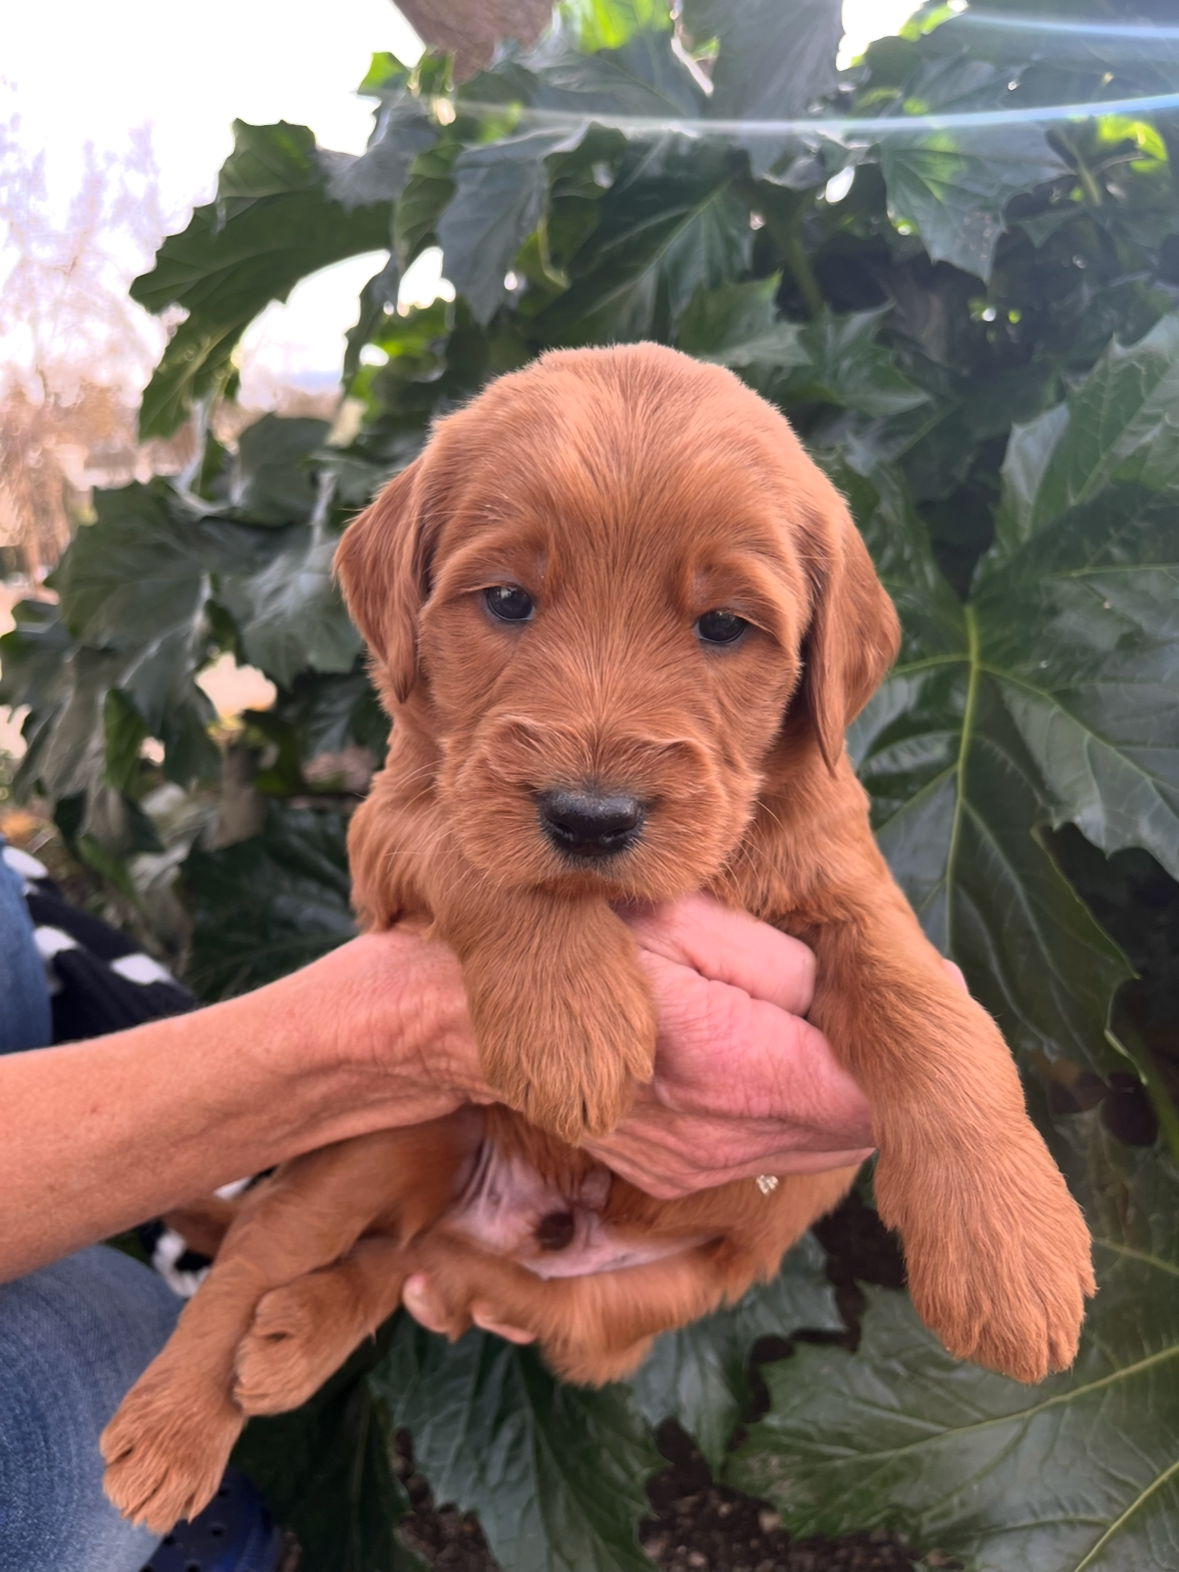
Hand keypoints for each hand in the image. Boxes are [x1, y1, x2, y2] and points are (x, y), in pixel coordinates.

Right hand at [400, 893, 877, 1334]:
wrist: (462, 1024)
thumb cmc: (566, 952)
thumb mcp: (682, 926)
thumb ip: (781, 968)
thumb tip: (845, 996)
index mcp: (734, 1069)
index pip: (865, 1091)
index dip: (907, 1047)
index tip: (932, 988)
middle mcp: (722, 1138)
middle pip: (848, 1121)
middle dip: (872, 1062)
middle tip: (882, 991)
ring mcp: (697, 1165)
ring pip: (810, 1135)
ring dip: (830, 1083)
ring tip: (821, 1011)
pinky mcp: (676, 1169)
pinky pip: (763, 1142)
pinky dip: (785, 1102)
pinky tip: (765, 1045)